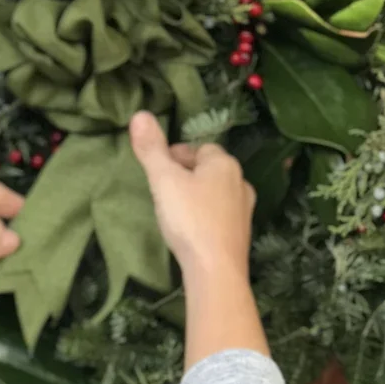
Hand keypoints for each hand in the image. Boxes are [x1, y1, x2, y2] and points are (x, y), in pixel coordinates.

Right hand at [130, 111, 254, 283]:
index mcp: (223, 163)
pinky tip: (192, 229)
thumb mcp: (164, 181)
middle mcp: (240, 181)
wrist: (215, 269)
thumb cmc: (189, 219)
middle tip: (164, 188)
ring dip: (198, 195)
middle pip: (209, 169)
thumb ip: (151, 149)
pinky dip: (206, 215)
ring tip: (176, 209)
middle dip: (188, 174)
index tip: (158, 168)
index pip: (199, 148)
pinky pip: (221, 214)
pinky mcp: (242, 233)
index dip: (177, 155)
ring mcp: (244, 208)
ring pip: (216, 192)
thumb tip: (140, 114)